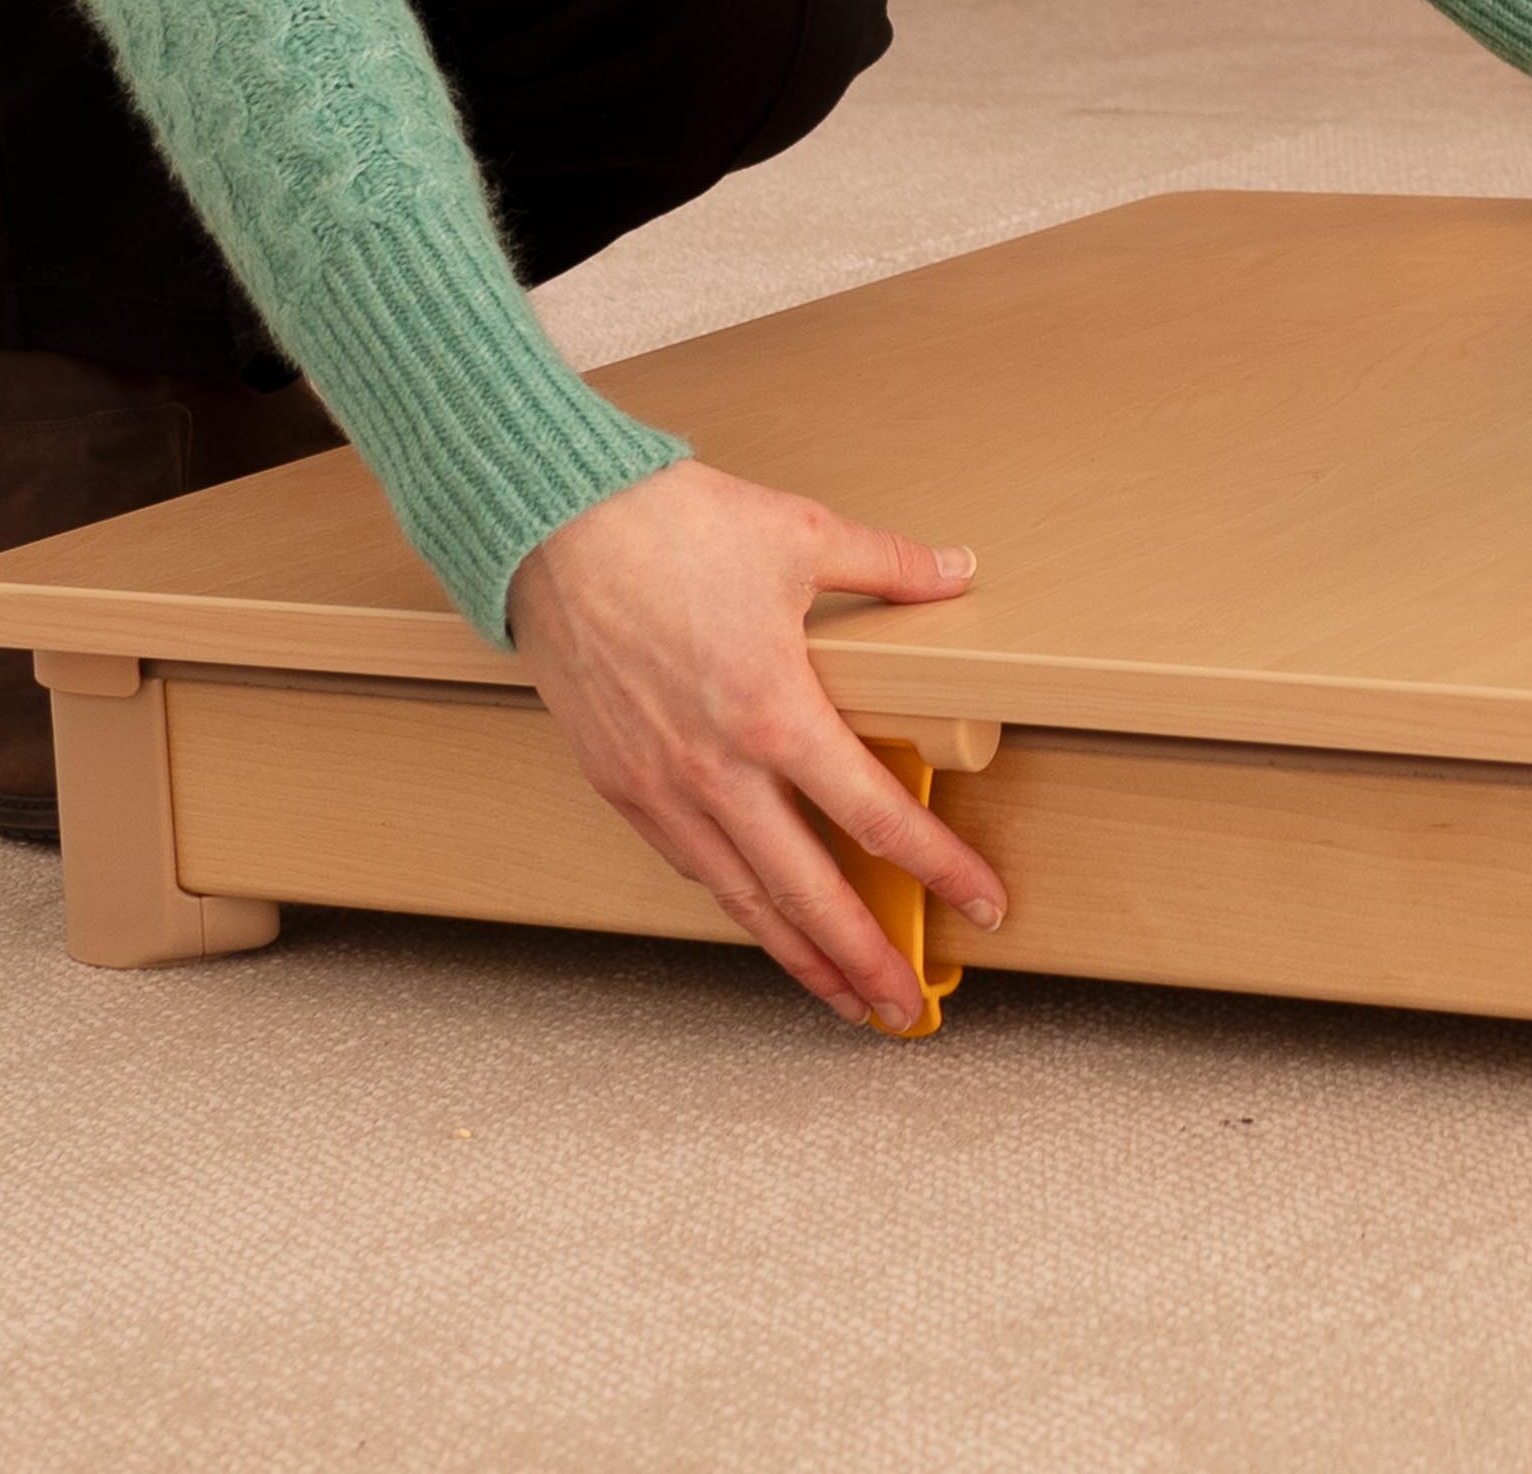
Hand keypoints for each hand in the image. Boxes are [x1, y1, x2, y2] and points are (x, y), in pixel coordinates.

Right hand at [507, 458, 1004, 1033]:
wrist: (549, 523)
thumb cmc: (670, 524)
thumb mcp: (802, 534)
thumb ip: (892, 566)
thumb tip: (960, 570)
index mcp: (775, 712)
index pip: (878, 817)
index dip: (939, 869)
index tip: (983, 905)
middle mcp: (717, 768)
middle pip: (809, 892)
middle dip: (865, 959)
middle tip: (906, 1008)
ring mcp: (661, 784)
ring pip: (742, 896)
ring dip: (798, 954)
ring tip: (843, 997)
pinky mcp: (618, 782)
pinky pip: (690, 863)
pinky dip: (735, 903)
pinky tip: (761, 919)